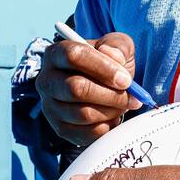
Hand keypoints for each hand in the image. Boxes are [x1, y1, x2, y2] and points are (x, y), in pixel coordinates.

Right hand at [37, 31, 139, 145]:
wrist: (103, 87)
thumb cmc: (108, 64)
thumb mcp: (117, 47)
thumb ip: (118, 46)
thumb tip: (114, 56)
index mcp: (56, 53)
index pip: (73, 56)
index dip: (102, 67)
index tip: (125, 79)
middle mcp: (47, 80)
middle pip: (76, 88)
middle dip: (111, 95)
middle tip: (132, 97)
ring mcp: (50, 107)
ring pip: (83, 113)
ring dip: (111, 111)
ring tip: (124, 105)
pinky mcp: (60, 128)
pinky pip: (86, 133)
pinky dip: (107, 126)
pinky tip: (113, 116)